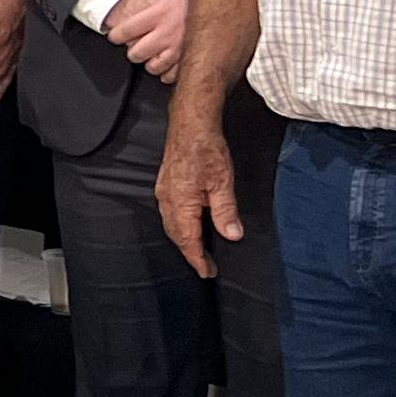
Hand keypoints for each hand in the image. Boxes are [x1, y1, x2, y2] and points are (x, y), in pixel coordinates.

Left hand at [104, 0, 191, 80]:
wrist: (228, 0)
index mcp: (159, 14)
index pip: (127, 30)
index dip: (115, 35)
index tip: (114, 35)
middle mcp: (167, 34)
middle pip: (137, 53)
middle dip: (132, 52)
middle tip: (133, 47)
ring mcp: (180, 48)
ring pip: (154, 66)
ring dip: (149, 62)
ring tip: (151, 56)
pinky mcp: (192, 57)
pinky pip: (175, 74)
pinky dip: (168, 73)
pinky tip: (168, 65)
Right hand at [155, 113, 239, 278]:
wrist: (190, 124)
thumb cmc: (205, 149)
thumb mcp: (223, 182)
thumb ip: (226, 212)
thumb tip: (232, 235)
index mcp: (181, 204)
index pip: (189, 241)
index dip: (199, 259)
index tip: (208, 272)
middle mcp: (167, 201)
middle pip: (176, 236)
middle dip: (190, 253)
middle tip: (206, 266)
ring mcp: (163, 193)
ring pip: (171, 226)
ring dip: (183, 241)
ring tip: (197, 251)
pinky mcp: (165, 185)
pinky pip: (169, 214)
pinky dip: (178, 227)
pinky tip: (187, 225)